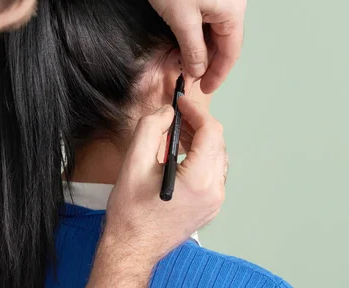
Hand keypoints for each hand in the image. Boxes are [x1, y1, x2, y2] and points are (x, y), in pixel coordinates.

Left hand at [69, 0, 244, 93]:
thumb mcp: (182, 23)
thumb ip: (193, 50)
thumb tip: (198, 70)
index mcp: (234, 10)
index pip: (231, 52)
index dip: (218, 74)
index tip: (206, 89)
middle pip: (226, 40)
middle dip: (210, 61)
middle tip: (194, 78)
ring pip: (217, 28)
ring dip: (204, 46)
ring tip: (188, 61)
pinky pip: (211, 14)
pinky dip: (201, 31)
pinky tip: (188, 39)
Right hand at [89, 99, 226, 286]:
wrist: (132, 247)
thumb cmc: (131, 212)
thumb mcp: (134, 162)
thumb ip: (151, 128)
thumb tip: (166, 112)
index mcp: (199, 180)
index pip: (210, 132)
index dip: (195, 111)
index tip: (180, 102)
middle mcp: (214, 191)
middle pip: (217, 143)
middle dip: (198, 123)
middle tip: (176, 114)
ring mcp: (214, 202)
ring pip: (217, 157)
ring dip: (200, 139)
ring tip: (176, 132)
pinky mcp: (209, 207)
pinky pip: (212, 172)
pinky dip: (200, 156)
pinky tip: (180, 153)